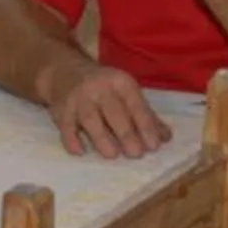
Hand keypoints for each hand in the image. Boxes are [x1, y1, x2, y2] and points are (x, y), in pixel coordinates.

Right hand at [42, 57, 170, 159]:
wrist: (65, 71)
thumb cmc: (104, 88)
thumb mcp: (126, 93)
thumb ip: (146, 115)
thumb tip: (166, 138)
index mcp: (121, 82)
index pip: (136, 105)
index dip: (145, 126)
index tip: (154, 146)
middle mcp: (99, 87)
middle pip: (114, 112)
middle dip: (126, 133)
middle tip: (136, 154)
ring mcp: (78, 98)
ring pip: (90, 119)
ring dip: (101, 138)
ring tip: (112, 155)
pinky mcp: (61, 110)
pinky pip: (65, 126)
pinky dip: (71, 140)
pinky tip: (80, 151)